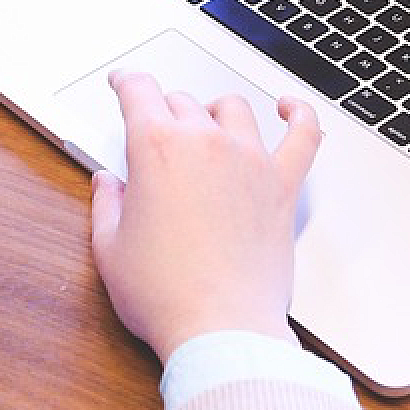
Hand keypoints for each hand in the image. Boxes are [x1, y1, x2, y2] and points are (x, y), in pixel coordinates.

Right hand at [89, 70, 322, 362]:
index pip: (139, 92)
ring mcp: (250, 161)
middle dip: (164, 109)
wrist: (220, 328)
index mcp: (157, 149)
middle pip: (182, 101)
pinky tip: (289, 109)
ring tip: (207, 122)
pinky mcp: (283, 186)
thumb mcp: (110, 248)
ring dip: (214, 110)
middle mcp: (206, 143)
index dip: (126, 82)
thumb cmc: (165, 295)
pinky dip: (299, 115)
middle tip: (156, 129)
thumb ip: (107, 205)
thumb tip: (108, 184)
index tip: (123, 83)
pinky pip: (303, 135)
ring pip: (234, 108)